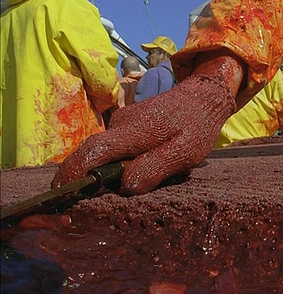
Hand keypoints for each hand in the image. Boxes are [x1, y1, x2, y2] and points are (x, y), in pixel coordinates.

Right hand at [52, 74, 235, 194]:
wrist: (203, 97)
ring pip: (106, 152)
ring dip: (110, 171)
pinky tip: (140, 169)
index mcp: (132, 132)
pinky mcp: (127, 124)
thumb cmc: (197, 126)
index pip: (92, 151)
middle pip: (92, 154)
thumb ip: (155, 168)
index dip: (73, 172)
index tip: (62, 192)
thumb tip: (126, 186)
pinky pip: (116, 147)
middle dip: (85, 178)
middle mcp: (120, 125)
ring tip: (130, 185)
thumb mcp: (184, 153)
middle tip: (86, 202)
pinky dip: (120, 162)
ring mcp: (122, 122)